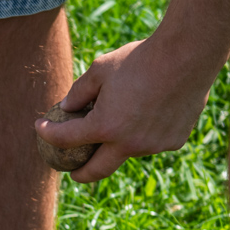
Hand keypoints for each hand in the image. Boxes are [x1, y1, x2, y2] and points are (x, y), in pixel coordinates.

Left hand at [33, 36, 217, 182]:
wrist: (188, 55)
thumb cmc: (140, 59)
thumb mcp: (101, 69)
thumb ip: (79, 92)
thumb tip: (66, 108)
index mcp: (105, 127)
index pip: (66, 140)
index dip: (48, 133)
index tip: (41, 128)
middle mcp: (128, 144)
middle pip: (96, 171)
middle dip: (80, 174)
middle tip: (73, 171)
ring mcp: (152, 146)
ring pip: (128, 150)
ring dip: (118, 142)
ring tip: (122, 117)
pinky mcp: (173, 142)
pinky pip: (152, 141)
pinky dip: (145, 131)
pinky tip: (152, 109)